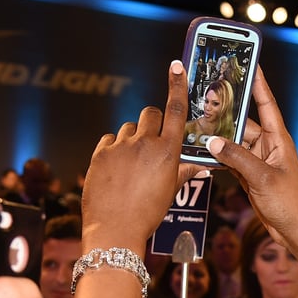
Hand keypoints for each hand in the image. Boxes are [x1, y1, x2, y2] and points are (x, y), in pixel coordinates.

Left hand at [80, 60, 191, 250]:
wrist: (115, 230)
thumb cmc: (147, 215)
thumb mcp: (170, 193)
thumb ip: (183, 172)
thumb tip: (198, 165)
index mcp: (168, 152)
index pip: (175, 110)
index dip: (177, 86)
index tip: (176, 67)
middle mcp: (144, 144)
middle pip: (151, 114)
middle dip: (153, 122)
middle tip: (152, 140)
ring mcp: (120, 147)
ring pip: (129, 128)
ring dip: (133, 138)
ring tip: (133, 163)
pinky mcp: (100, 154)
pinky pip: (109, 140)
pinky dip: (114, 148)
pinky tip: (116, 167)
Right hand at [201, 67, 297, 245]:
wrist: (295, 231)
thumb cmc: (290, 203)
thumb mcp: (262, 178)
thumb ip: (237, 158)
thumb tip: (212, 140)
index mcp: (278, 139)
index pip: (266, 103)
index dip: (257, 81)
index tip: (247, 60)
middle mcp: (268, 146)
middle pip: (243, 121)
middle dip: (225, 110)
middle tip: (203, 94)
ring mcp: (258, 160)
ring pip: (232, 141)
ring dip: (216, 135)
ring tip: (194, 121)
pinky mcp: (249, 175)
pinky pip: (229, 159)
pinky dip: (216, 156)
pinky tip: (200, 150)